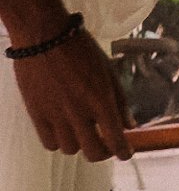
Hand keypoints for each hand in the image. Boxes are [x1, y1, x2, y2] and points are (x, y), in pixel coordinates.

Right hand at [11, 27, 132, 160]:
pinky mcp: (37, 114)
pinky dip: (58, 141)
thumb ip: (120, 100)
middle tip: (106, 145)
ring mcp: (56, 115)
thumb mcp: (108, 70)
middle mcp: (79, 112)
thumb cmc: (81, 49)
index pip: (115, 138)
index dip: (123, 151)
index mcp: (101, 100)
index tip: (126, 153)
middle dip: (103, 152)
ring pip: (70, 149)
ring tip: (82, 132)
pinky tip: (63, 130)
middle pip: (93, 152)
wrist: (45, 36)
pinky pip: (49, 143)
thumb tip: (130, 124)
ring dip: (80, 144)